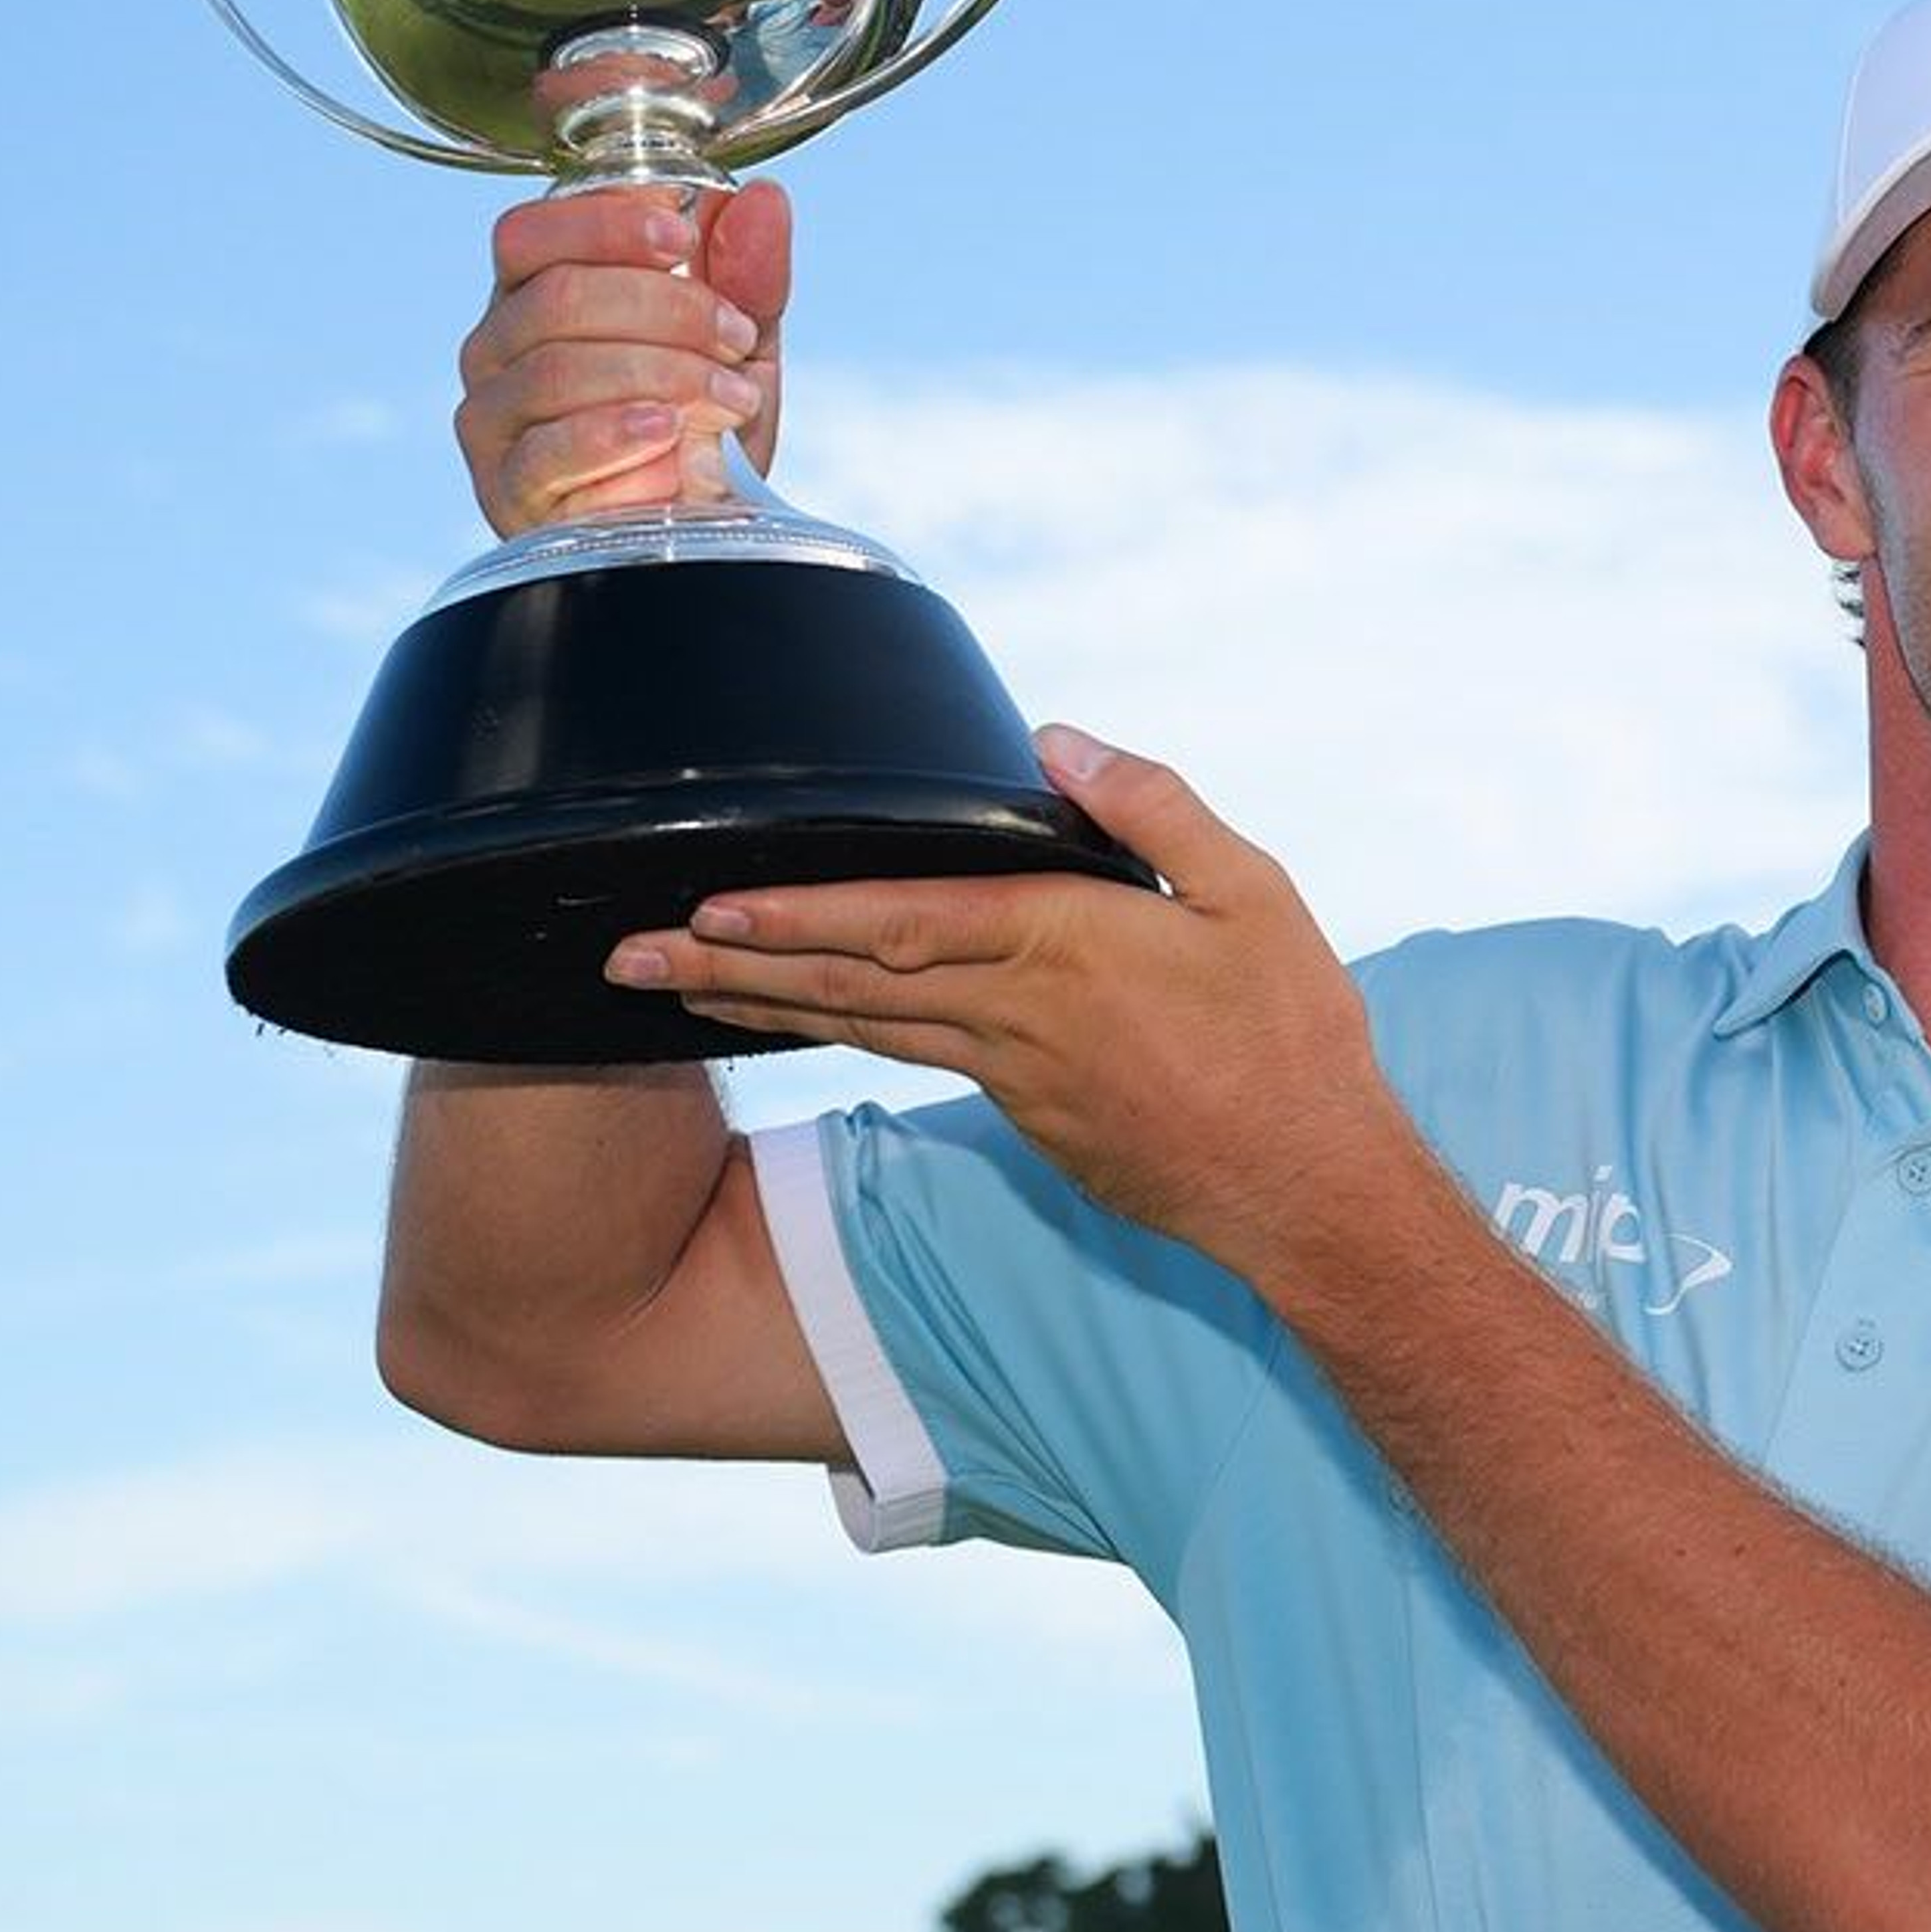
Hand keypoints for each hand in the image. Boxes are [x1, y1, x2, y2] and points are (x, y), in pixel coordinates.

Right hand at [455, 179, 792, 532]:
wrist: (700, 529)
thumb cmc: (704, 426)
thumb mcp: (739, 345)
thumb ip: (748, 273)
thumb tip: (760, 198)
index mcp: (537, 293)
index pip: (530, 232)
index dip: (603, 223)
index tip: (681, 235)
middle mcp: (497, 347)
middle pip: (557, 296)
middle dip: (667, 309)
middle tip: (735, 336)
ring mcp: (493, 419)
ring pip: (557, 370)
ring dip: (663, 376)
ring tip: (730, 398)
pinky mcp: (507, 487)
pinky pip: (549, 450)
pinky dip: (619, 438)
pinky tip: (671, 438)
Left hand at [604, 733, 1404, 1281]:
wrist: (1306, 1190)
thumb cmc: (1289, 1033)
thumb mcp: (1251, 894)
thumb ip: (1153, 809)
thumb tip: (1059, 741)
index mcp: (1066, 947)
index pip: (903, 922)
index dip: (797, 914)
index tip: (708, 905)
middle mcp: (1017, 1017)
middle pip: (850, 982)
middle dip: (731, 966)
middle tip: (625, 956)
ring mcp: (1013, 1077)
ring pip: (864, 1027)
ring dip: (761, 1003)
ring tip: (670, 984)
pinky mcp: (1027, 1117)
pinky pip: (908, 1057)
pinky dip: (836, 1032)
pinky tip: (797, 1016)